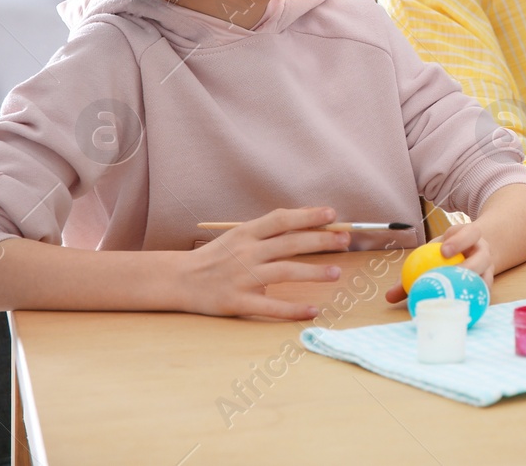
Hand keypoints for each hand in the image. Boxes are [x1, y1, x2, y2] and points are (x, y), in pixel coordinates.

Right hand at [179, 207, 348, 320]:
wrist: (179, 280)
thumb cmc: (216, 257)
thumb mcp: (239, 236)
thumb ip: (268, 232)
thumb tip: (308, 223)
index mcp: (246, 233)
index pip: (281, 219)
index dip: (308, 215)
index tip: (333, 214)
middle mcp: (246, 252)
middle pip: (290, 243)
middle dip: (321, 240)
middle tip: (345, 240)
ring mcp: (242, 277)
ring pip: (285, 271)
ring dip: (314, 272)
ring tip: (337, 273)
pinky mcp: (237, 301)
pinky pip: (269, 306)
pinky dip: (292, 309)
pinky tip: (312, 311)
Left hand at [383, 221, 494, 304]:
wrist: (472, 252)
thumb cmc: (446, 252)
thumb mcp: (431, 251)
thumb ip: (412, 268)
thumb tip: (389, 295)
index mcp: (471, 236)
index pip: (470, 233)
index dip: (459, 241)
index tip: (443, 251)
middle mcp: (483, 251)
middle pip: (483, 257)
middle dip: (470, 266)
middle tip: (451, 277)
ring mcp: (489, 269)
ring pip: (486, 279)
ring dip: (472, 289)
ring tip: (453, 302)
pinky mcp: (488, 285)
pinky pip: (482, 296)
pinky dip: (470, 303)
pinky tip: (456, 313)